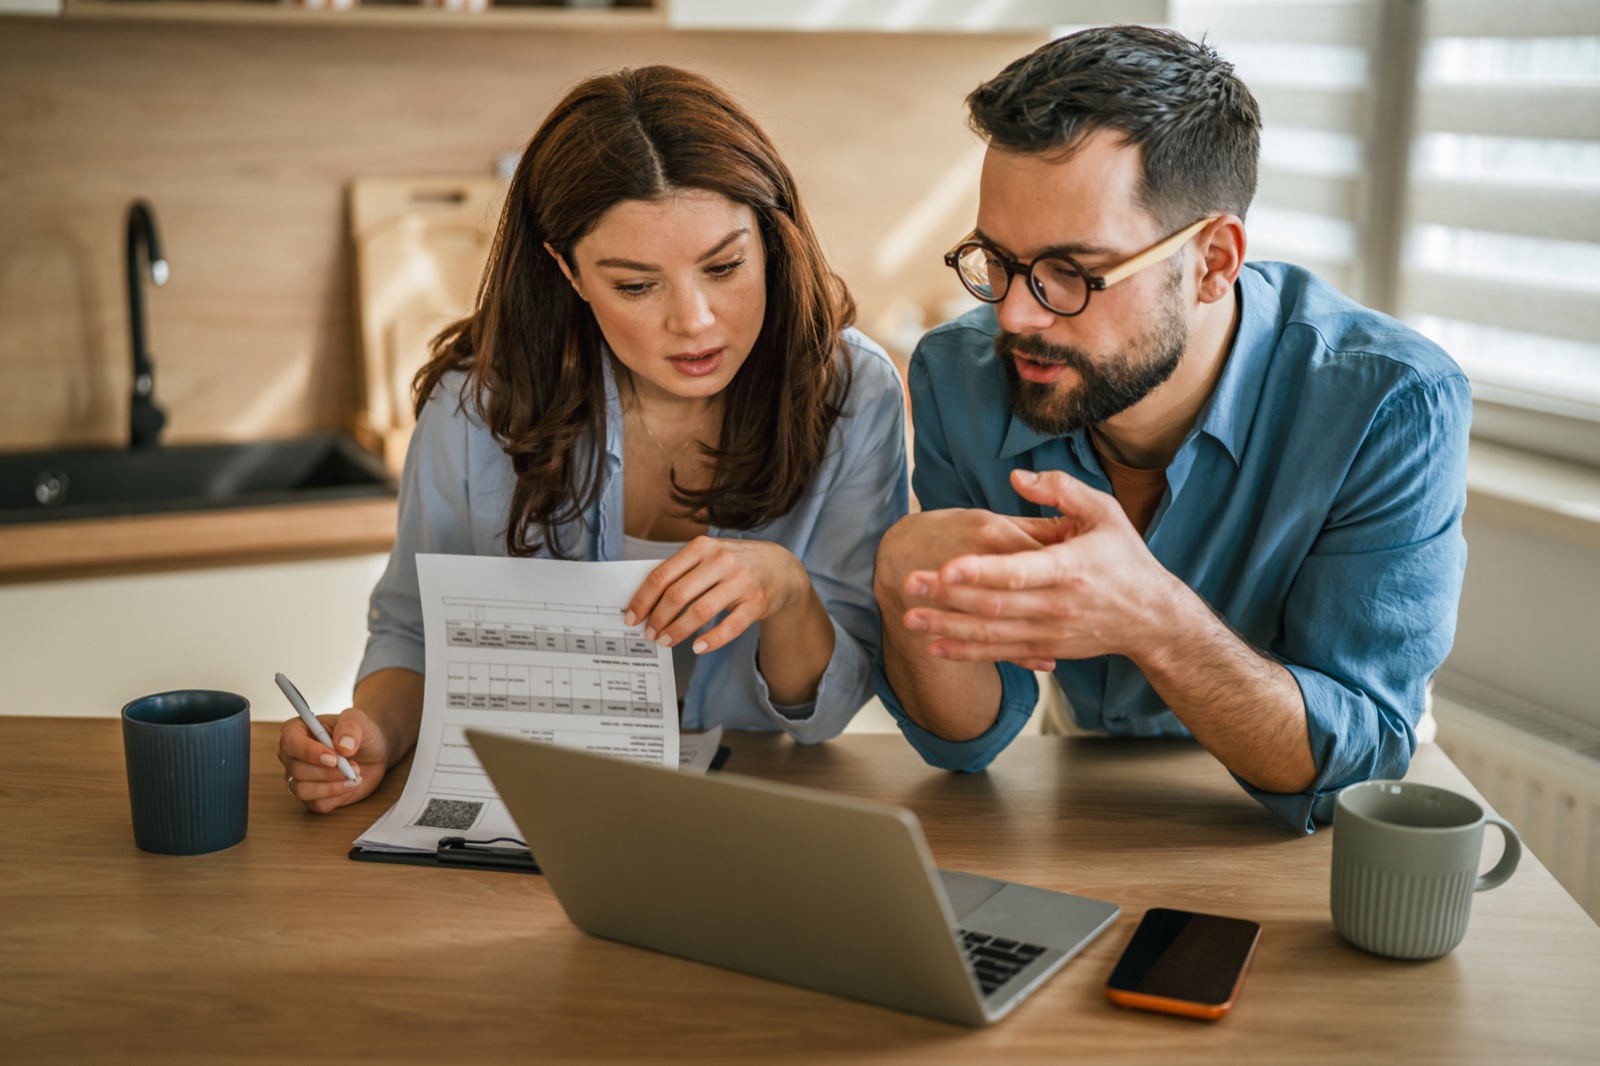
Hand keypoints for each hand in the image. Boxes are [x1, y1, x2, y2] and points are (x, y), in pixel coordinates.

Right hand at [277, 705, 391, 813]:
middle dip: (329, 771)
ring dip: (333, 786)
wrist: (372, 752)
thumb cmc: (359, 733)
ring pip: (303, 790)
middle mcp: (292, 755)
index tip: (334, 758)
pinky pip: (317, 804)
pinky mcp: (312, 796)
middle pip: (296, 770)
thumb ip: (350, 727)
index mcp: (296, 730)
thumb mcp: (359, 720)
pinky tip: (350, 785)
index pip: (289, 743)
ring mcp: (299, 778)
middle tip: (353, 766)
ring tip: (354, 776)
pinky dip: (338, 796)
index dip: (309, 752)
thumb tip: (343, 746)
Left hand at [625, 536, 809, 654]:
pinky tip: (697, 647)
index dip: (643, 599)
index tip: (632, 617)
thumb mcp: (710, 555)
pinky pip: (729, 627)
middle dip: (658, 619)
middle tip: (649, 634)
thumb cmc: (737, 563)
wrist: (782, 568)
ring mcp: (741, 582)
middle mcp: (722, 561)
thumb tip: (648, 600)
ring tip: (666, 642)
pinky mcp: (757, 602)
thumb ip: (683, 570)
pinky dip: (710, 640)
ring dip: (678, 631)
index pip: (662, 575)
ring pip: (700, 612)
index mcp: (702, 547)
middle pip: (677, 595)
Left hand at [902, 470, 1183, 667]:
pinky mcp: (1045, 649)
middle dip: (947, 597)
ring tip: (908, 618)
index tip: (947, 568)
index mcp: (1070, 568)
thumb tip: (1016, 477)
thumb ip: (1061, 489)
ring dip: (948, 627)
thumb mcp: (1105, 512)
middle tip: (908, 584)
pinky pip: (1000, 653)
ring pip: (992, 634)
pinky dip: (966, 653)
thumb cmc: (1125, 557)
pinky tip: (934, 646)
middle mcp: (1058, 605)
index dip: (982, 571)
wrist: (1151, 617)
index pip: (1019, 571)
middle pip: (995, 605)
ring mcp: (1050, 632)